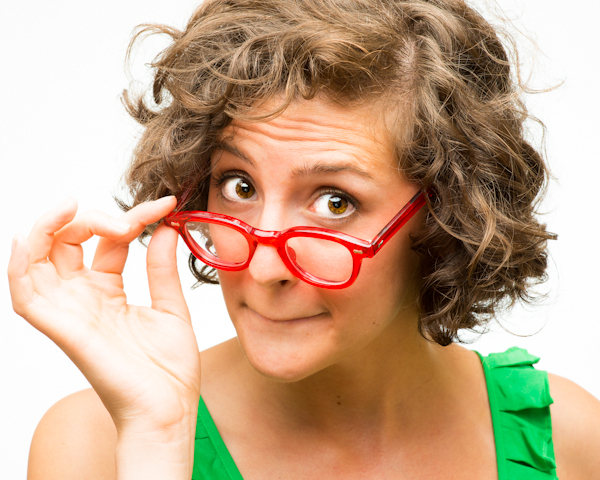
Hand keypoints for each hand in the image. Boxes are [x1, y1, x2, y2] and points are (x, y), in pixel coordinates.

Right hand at [7, 197, 200, 433]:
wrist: (169, 409)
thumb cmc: (168, 369)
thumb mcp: (171, 308)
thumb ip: (162, 269)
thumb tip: (165, 228)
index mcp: (109, 292)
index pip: (109, 240)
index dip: (134, 218)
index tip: (166, 205)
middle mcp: (84, 298)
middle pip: (68, 242)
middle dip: (93, 218)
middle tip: (130, 219)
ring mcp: (70, 311)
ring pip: (37, 260)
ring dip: (46, 228)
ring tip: (70, 206)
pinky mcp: (61, 328)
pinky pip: (25, 295)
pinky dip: (20, 265)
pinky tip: (29, 239)